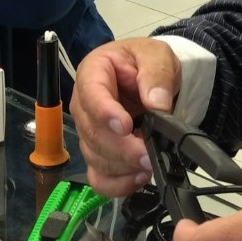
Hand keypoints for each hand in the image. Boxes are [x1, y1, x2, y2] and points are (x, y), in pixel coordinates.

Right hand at [70, 38, 180, 196]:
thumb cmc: (147, 62)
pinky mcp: (99, 154)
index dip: (105, 113)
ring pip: (95, 157)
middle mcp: (84, 104)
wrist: (153, 79)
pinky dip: (117, 184)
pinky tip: (138, 178)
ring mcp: (89, 132)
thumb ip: (156, 75)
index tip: (125, 126)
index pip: (91, 94)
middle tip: (148, 155)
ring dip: (123, 166)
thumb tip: (156, 102)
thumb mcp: (157, 56)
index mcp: (93, 73)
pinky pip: (99, 177)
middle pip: (92, 132)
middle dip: (121, 148)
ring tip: (149, 164)